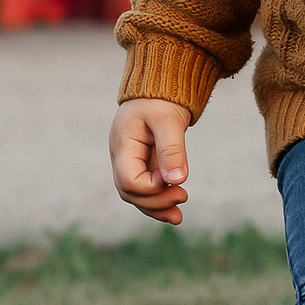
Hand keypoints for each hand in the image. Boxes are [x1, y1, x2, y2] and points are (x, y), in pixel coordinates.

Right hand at [110, 97, 194, 224]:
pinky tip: (175, 212)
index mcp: (123, 145)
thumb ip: (171, 150)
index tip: (173, 179)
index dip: (151, 187)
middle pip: (130, 193)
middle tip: (183, 197)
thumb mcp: (168, 120)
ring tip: (179, 216)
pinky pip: (145, 190)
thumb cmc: (161, 100)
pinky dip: (159, 202)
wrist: (159, 89)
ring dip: (157, 208)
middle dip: (156, 202)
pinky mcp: (142, 166)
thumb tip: (176, 181)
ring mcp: (130, 163)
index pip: (128, 180)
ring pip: (137, 196)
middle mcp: (121, 157)